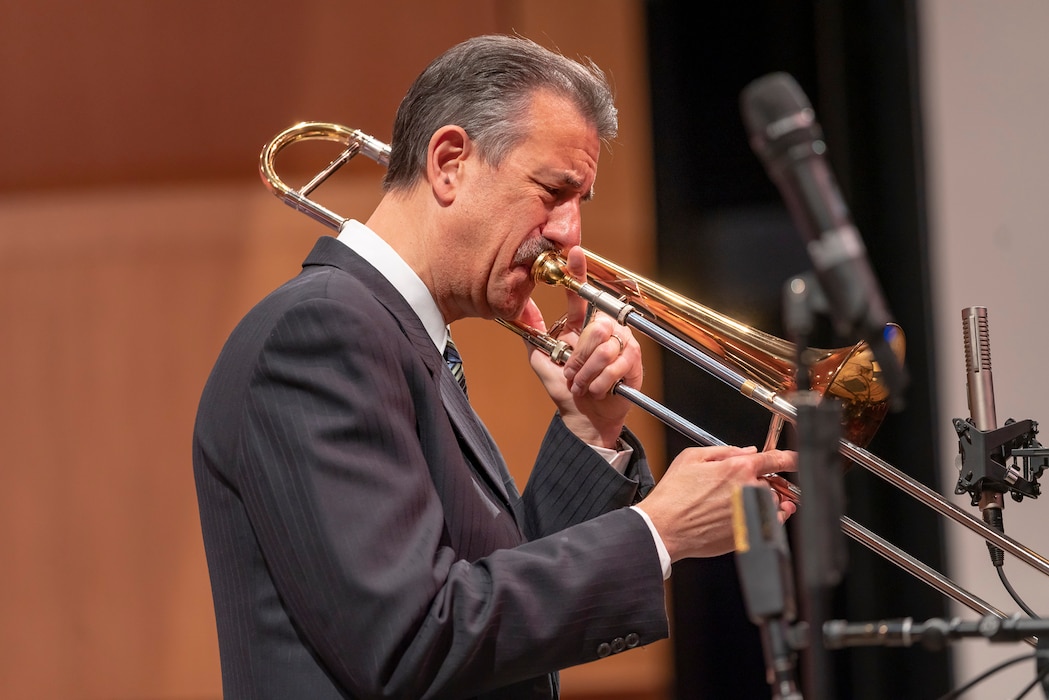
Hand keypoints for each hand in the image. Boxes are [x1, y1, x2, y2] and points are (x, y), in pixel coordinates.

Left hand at [515, 247, 642, 447]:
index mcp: (582, 325)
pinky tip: (597, 390)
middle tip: (571, 373)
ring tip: (583, 384)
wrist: (584, 418)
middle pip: (596, 326)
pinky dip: (599, 383)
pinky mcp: (634, 362)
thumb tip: (521, 305)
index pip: (581, 294)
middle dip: (578, 357)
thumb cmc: (564, 389)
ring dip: (587, 373)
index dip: (578, 272)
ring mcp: (621, 343)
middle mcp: (604, 329)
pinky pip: (615, 366)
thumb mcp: (541, 359)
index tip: (574, 252)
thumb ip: (532, 332)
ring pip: (604, 348)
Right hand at [635, 446, 797, 561]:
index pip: (776, 459)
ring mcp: (751, 514)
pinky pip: (770, 524)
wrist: (664, 528)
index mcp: (737, 468)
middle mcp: (749, 490)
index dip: (790, 458)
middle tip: (739, 484)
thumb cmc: (673, 496)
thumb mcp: (691, 458)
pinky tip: (753, 514)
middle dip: (761, 481)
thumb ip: (724, 451)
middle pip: (771, 482)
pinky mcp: (748, 533)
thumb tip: (746, 451)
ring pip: (771, 503)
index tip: (795, 459)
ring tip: (738, 501)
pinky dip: (768, 518)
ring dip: (763, 499)